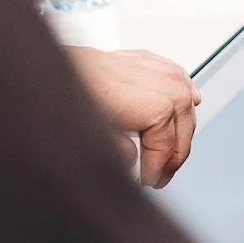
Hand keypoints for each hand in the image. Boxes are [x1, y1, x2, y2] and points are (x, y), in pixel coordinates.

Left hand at [67, 46, 201, 188]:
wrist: (56, 67)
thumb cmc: (72, 97)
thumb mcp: (95, 136)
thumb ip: (121, 154)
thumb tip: (134, 161)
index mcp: (157, 106)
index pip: (168, 147)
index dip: (159, 169)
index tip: (150, 181)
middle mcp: (166, 85)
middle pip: (184, 128)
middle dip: (174, 156)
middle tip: (160, 175)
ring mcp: (161, 70)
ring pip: (187, 105)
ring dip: (182, 129)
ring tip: (170, 152)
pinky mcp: (152, 61)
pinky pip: (181, 80)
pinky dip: (185, 97)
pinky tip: (186, 106)